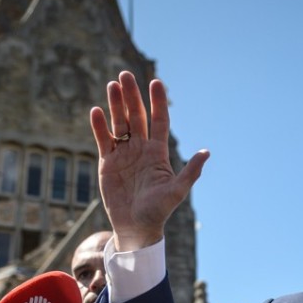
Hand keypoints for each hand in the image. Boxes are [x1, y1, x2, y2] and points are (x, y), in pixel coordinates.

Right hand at [90, 71, 208, 250]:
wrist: (136, 227)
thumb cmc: (158, 211)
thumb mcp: (176, 192)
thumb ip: (190, 172)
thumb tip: (206, 152)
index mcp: (158, 152)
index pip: (159, 121)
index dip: (157, 102)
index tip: (155, 82)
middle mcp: (141, 148)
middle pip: (136, 116)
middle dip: (131, 96)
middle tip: (125, 75)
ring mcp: (123, 153)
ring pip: (119, 123)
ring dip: (116, 105)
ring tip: (112, 85)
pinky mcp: (108, 162)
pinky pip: (103, 139)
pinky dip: (99, 126)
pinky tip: (96, 111)